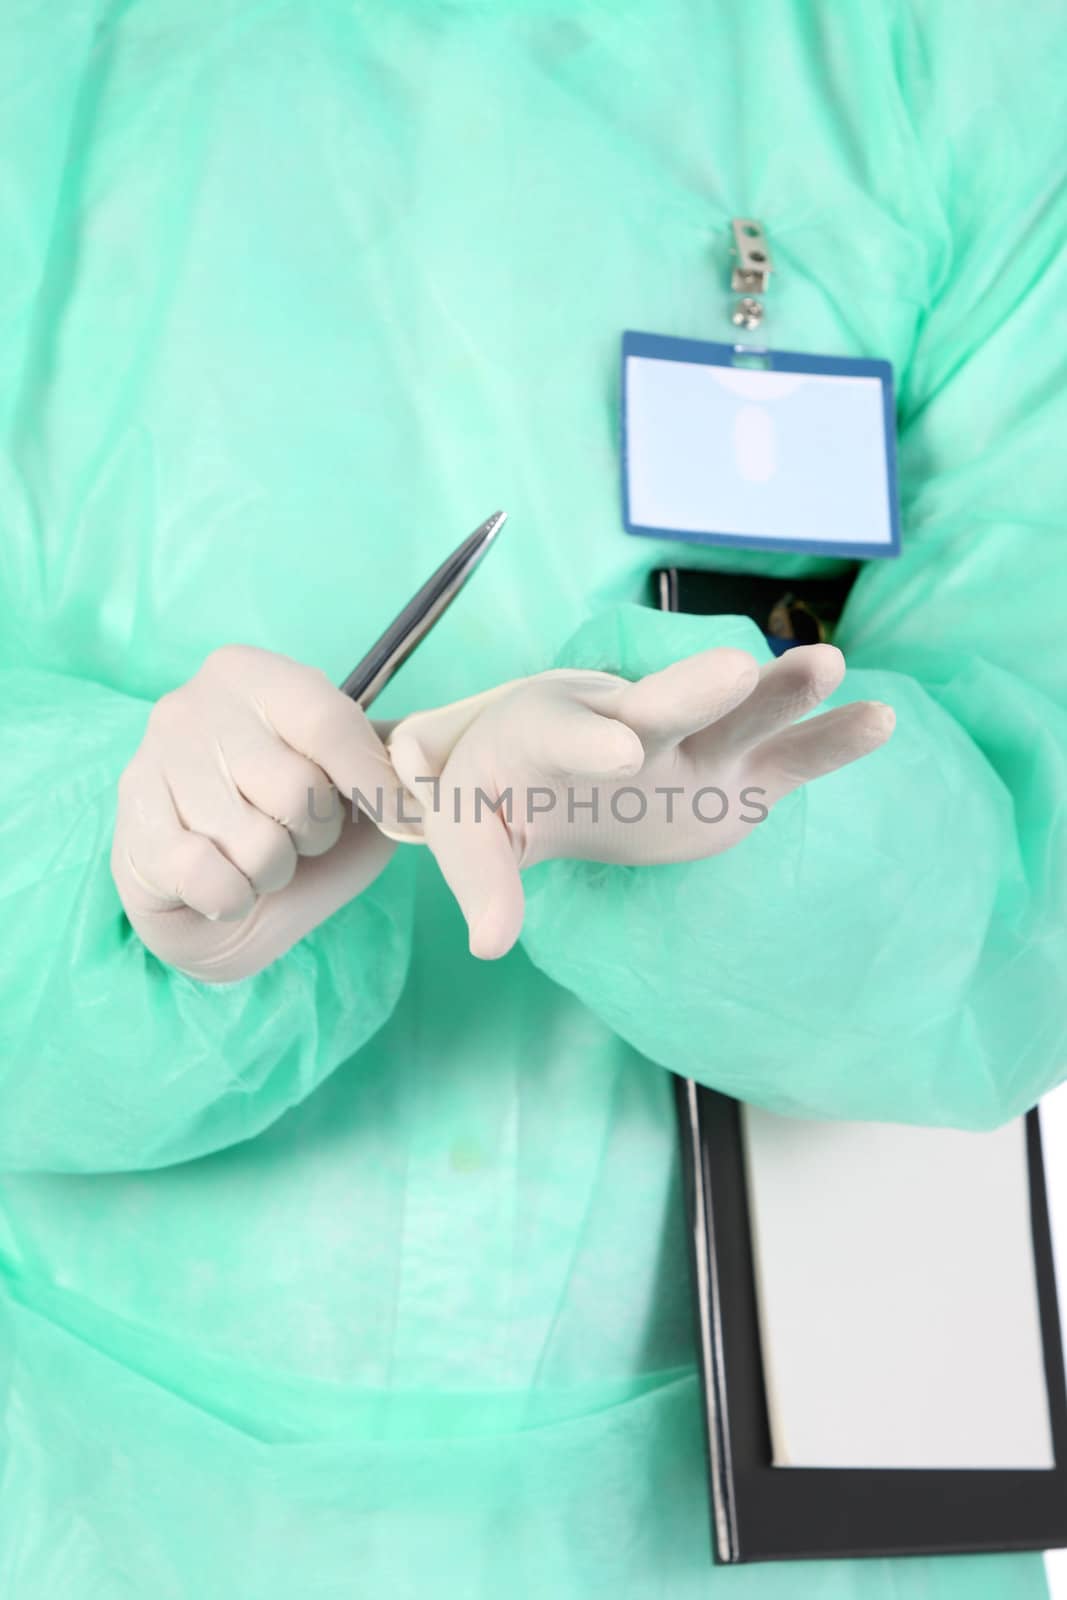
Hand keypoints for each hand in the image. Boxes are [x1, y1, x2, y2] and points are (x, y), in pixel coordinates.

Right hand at [111, 644, 408, 980]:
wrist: (207, 900)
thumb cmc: (285, 828)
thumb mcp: (348, 785)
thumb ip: (386, 767)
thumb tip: (426, 770)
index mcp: (252, 675)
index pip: (330, 723)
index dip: (374, 781)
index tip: (402, 817)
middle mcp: (192, 706)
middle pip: (298, 789)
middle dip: (315, 835)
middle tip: (296, 836)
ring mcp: (152, 766)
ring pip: (257, 844)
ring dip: (273, 872)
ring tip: (257, 858)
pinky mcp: (132, 833)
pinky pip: (215, 882)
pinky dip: (234, 899)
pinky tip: (221, 883)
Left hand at [386, 644, 893, 959]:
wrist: (543, 768)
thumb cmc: (500, 791)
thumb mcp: (472, 831)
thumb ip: (483, 881)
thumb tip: (489, 943)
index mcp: (553, 732)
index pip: (570, 734)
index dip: (591, 740)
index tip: (620, 754)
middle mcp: (631, 727)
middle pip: (665, 705)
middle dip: (696, 691)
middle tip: (733, 671)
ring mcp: (690, 750)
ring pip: (739, 717)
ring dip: (780, 692)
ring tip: (830, 665)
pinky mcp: (734, 780)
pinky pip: (788, 760)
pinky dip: (830, 742)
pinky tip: (880, 719)